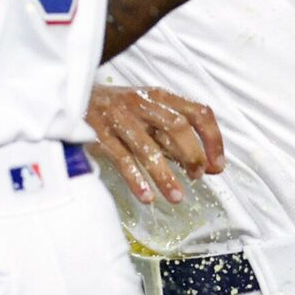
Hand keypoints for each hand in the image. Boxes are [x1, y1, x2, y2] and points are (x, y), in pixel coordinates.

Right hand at [88, 85, 225, 206]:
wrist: (76, 98)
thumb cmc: (122, 111)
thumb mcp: (152, 115)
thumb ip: (179, 139)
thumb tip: (211, 167)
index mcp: (161, 97)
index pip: (198, 113)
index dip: (213, 139)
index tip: (217, 165)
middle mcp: (143, 104)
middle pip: (177, 126)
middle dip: (192, 155)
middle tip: (196, 177)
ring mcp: (120, 118)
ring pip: (148, 147)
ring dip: (165, 175)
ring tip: (176, 197)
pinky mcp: (100, 134)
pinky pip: (121, 159)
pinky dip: (136, 179)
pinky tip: (146, 197)